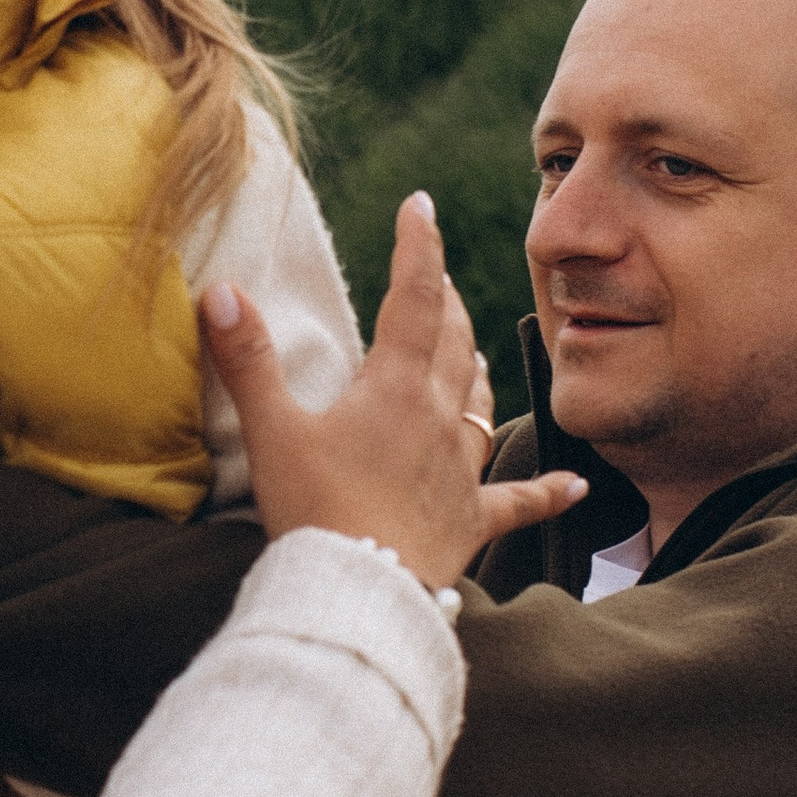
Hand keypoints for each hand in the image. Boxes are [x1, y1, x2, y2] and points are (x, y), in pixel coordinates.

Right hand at [201, 193, 586, 591]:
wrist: (360, 592)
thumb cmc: (315, 512)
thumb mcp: (271, 431)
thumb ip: (247, 359)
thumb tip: (220, 291)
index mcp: (395, 388)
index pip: (413, 298)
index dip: (417, 246)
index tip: (421, 205)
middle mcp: (439, 419)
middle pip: (454, 343)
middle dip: (445, 302)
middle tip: (434, 277)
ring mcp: (460, 471)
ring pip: (481, 404)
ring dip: (478, 369)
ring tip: (477, 348)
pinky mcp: (469, 521)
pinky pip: (516, 503)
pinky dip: (546, 493)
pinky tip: (576, 488)